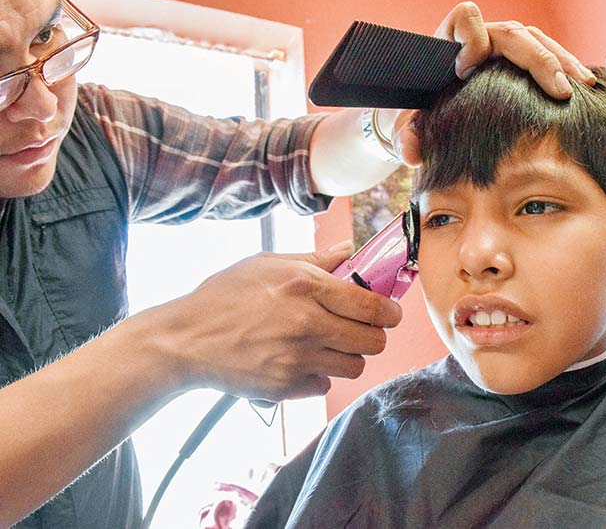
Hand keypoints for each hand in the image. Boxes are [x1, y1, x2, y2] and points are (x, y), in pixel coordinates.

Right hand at [150, 242, 402, 400]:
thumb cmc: (225, 295)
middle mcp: (306, 324)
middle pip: (373, 341)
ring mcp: (296, 359)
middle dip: (372, 335)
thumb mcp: (268, 263)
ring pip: (354, 367)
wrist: (184, 340)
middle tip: (359, 329)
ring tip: (327, 344)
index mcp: (305, 286)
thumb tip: (350, 249)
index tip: (388, 312)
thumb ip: (316, 259)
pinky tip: (298, 361)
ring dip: (347, 356)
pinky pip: (324, 385)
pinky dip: (317, 376)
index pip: (373, 306)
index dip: (389, 311)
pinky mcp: (285, 387)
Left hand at [390, 2, 596, 165]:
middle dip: (539, 60)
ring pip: (537, 41)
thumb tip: (410, 151)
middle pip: (514, 33)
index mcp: (449, 42)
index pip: (464, 19)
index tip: (466, 70)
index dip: (469, 39)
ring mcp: (503, 46)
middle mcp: (480, 37)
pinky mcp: (519, 61)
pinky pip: (547, 54)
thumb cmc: (418, 111)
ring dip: (562, 63)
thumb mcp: (408, 124)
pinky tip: (585, 88)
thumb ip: (406, 136)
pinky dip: (566, 69)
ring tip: (583, 87)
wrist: (429, 107)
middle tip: (559, 91)